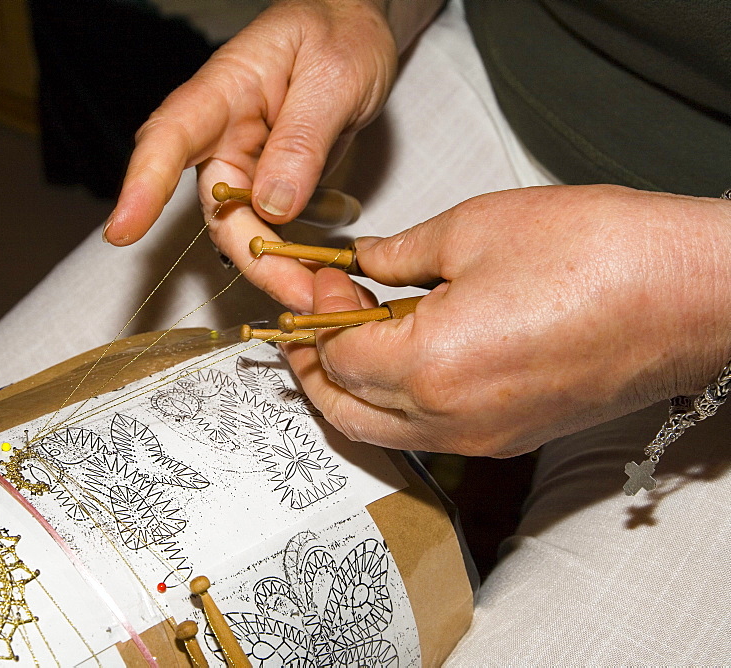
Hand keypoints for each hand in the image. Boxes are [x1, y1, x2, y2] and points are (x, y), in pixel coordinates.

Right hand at [103, 0, 439, 311]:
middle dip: (250, 256)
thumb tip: (272, 204)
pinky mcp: (265, 182)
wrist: (357, 29)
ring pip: (242, 227)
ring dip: (274, 265)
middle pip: (215, 207)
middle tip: (297, 292)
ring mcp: (243, 160)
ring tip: (315, 289)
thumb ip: (303, 137)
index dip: (142, 187)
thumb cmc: (340, 34)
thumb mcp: (334, 76)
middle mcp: (222, 132)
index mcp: (225, 90)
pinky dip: (289, 255)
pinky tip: (315, 272)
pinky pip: (267, 228)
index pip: (169, 137)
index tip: (122, 231)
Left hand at [281, 185, 730, 456]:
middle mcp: (452, 421)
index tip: (325, 279)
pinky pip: (430, 431)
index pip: (336, 358)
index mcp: (431, 368)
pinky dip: (399, 400)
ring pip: (385, 431)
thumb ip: (399, 254)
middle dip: (317, 368)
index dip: (318, 316)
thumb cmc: (602, 257)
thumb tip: (365, 262)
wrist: (692, 292)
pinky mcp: (513, 437)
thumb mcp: (476, 230)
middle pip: (347, 413)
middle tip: (315, 320)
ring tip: (356, 333)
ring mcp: (485, 438)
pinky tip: (408, 352)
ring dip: (355, 388)